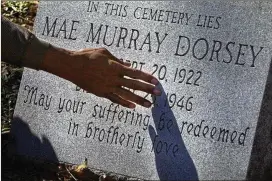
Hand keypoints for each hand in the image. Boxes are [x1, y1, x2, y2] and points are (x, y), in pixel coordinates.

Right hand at [41, 46, 160, 108]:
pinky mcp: (101, 93)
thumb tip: (129, 65)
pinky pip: (114, 99)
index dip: (146, 77)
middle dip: (147, 89)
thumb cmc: (88, 56)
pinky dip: (123, 103)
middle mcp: (114, 78)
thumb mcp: (104, 52)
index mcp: (116, 67)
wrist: (72, 66)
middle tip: (158, 94)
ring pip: (126, 95)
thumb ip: (118, 60)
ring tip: (148, 105)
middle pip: (134, 85)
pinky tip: (132, 106)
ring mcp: (108, 87)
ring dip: (138, 100)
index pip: (135, 73)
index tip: (156, 81)